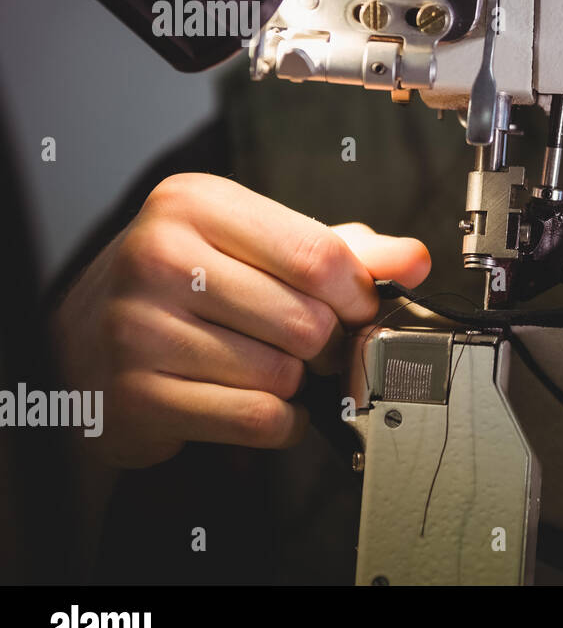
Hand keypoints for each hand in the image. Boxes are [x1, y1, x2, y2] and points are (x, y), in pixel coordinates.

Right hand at [50, 173, 430, 468]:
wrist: (85, 340)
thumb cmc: (184, 286)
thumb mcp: (260, 245)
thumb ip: (343, 249)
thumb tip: (412, 259)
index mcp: (195, 204)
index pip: (318, 255)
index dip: (358, 294)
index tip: (359, 307)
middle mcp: (159, 257)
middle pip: (306, 320)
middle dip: (326, 344)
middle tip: (309, 344)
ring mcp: (140, 328)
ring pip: (281, 374)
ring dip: (295, 383)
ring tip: (268, 367)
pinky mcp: (137, 395)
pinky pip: (254, 419)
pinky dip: (278, 423)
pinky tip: (259, 405)